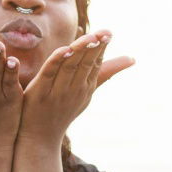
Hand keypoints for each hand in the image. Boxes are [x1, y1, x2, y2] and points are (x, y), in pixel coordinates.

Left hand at [16, 29, 134, 145]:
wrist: (41, 138)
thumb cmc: (63, 112)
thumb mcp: (87, 93)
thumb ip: (104, 73)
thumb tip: (131, 59)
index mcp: (86, 87)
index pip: (96, 64)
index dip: (101, 48)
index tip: (108, 33)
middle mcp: (75, 89)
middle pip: (86, 64)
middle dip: (95, 48)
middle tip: (104, 33)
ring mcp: (58, 92)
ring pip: (70, 67)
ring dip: (80, 51)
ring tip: (90, 38)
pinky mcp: (40, 92)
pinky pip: (50, 73)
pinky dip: (57, 61)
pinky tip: (64, 49)